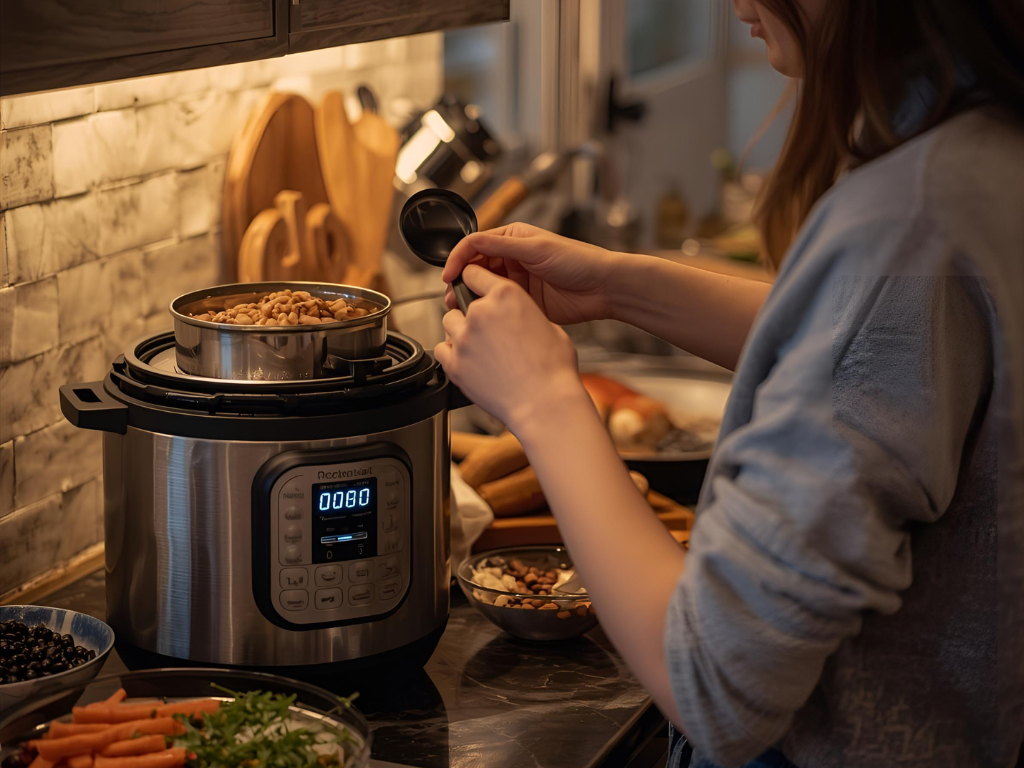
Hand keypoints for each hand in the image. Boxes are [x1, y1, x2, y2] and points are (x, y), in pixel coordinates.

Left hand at [434, 265, 589, 431]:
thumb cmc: (554, 370)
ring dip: (460, 331)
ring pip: (448, 323)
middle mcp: (481, 312)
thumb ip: (524, 314)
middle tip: (486, 330)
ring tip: (477, 346)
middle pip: (460, 303)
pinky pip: (441, 350)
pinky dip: (451, 353)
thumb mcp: (549, 327)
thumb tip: (517, 317)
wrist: (544, 403)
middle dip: (471, 313)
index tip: (472, 287)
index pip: (474, 274)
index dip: (473, 280)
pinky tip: (467, 360)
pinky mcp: (455, 364)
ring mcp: (465, 338)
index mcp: (506, 296)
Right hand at [442, 222, 622, 324]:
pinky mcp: (524, 303)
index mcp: (512, 239)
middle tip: (452, 297)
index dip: (458, 259)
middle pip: (476, 268)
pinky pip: (500, 306)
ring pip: (485, 289)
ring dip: (472, 298)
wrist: (603, 288)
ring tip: (463, 309)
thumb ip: (501, 247)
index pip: (475, 245)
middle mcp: (513, 259)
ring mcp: (518, 282)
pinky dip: (488, 311)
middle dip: (461, 281)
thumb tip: (471, 245)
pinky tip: (483, 317)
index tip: (448, 276)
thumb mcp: (536, 248)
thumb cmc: (579, 260)